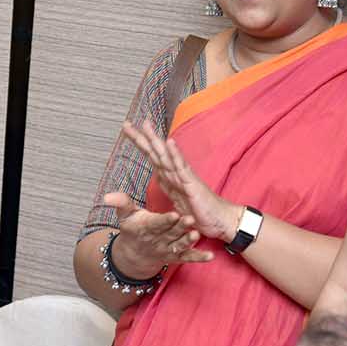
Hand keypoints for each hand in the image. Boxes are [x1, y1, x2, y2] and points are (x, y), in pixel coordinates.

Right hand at [104, 192, 209, 275]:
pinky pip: (188, 258)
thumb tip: (107, 195)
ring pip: (179, 245)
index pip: (156, 224)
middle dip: (180, 227)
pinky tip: (211, 255)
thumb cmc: (132, 229)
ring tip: (197, 235)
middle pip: (170, 233)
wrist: (134, 255)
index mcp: (146, 228)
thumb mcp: (125, 215)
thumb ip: (120, 203)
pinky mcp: (176, 257)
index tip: (173, 214)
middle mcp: (158, 240)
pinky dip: (199, 258)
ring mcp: (168, 249)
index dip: (164, 220)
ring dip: (188, 241)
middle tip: (190, 219)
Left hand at [122, 121, 237, 241]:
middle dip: (141, 138)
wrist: (221, 221)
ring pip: (166, 156)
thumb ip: (169, 189)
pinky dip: (175, 154)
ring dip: (155, 141)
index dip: (140, 144)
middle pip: (155, 152)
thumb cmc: (202, 212)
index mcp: (170, 177)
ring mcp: (184, 177)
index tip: (128, 131)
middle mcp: (176, 173)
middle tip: (125, 124)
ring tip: (145, 125)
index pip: (152, 157)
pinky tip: (169, 142)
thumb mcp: (178, 202)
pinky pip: (182, 167)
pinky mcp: (192, 184)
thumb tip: (159, 178)